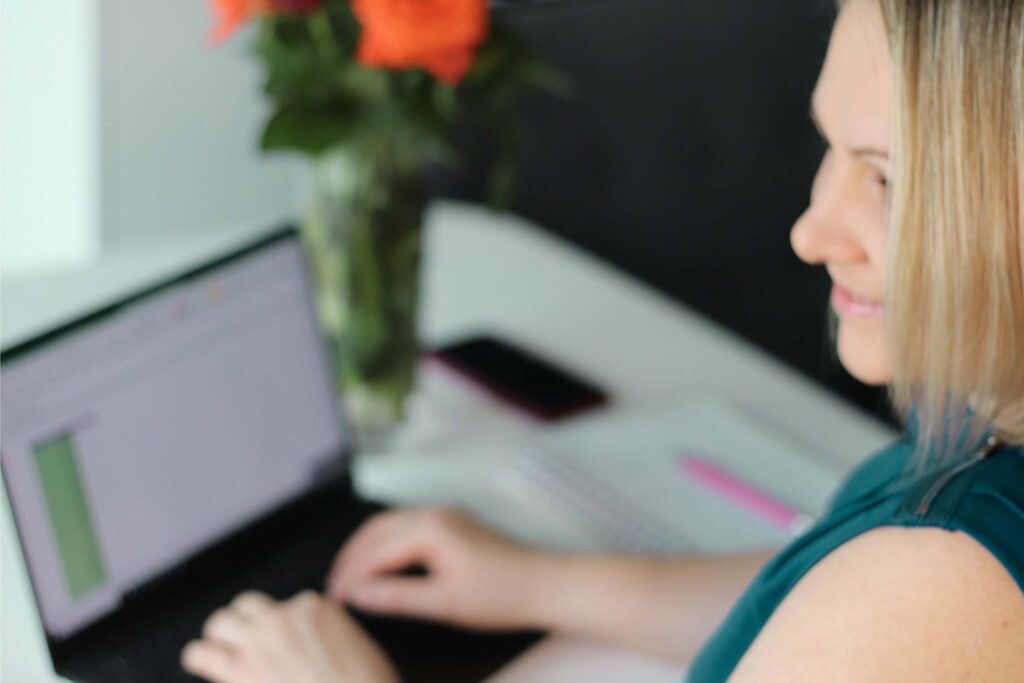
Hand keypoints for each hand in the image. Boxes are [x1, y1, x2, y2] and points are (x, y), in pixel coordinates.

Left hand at [182, 590, 397, 682]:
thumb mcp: (360, 648)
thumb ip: (332, 636)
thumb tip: (319, 646)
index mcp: (314, 607)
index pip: (285, 605)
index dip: (280, 625)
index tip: (282, 641)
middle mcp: (282, 617)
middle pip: (245, 605)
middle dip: (241, 622)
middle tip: (240, 640)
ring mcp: (258, 642)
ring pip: (219, 623)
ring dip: (217, 637)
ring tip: (213, 651)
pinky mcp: (239, 671)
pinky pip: (202, 655)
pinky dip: (200, 659)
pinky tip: (201, 663)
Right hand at [327, 507, 552, 629]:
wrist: (548, 585)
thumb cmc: (503, 595)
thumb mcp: (445, 603)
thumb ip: (398, 597)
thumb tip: (358, 595)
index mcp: (431, 528)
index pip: (376, 551)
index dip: (351, 577)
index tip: (334, 601)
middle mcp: (435, 513)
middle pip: (377, 530)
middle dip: (351, 558)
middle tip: (333, 588)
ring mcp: (446, 516)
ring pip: (391, 527)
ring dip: (366, 550)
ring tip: (349, 578)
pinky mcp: (455, 525)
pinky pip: (407, 529)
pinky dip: (386, 547)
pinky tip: (381, 567)